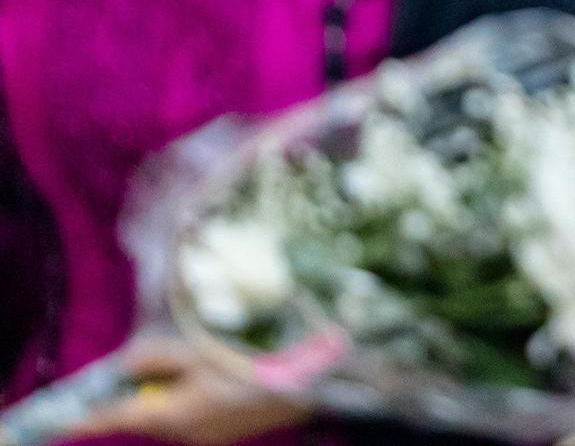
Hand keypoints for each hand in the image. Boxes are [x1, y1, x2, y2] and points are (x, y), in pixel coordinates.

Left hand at [71, 340, 308, 444]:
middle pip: (139, 414)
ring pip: (164, 415)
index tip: (59, 419)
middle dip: (133, 393)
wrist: (300, 391)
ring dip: (164, 395)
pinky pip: (188, 418)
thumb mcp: (197, 352)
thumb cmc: (247, 367)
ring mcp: (200, 438)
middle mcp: (176, 434)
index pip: (111, 417)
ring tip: (190, 367)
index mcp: (166, 415)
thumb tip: (125, 364)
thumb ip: (154, 357)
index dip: (84, 415)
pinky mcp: (218, 435)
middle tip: (139, 368)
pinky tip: (212, 381)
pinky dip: (186, 401)